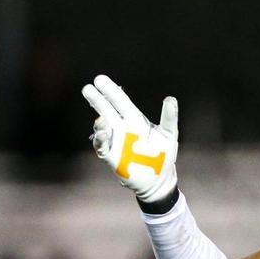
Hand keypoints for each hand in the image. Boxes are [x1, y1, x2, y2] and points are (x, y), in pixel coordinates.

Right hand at [81, 74, 178, 202]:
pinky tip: (103, 133)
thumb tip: (171, 98)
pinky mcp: (111, 156)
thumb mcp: (169, 135)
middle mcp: (123, 128)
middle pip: (107, 111)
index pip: (121, 102)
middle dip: (98, 100)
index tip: (100, 79)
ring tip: (100, 118)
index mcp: (136, 120)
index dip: (111, 91)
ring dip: (99, 121)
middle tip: (88, 88)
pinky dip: (101, 140)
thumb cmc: (163, 155)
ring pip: (102, 127)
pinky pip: (102, 146)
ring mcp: (116, 141)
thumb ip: (169, 117)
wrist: (158, 179)